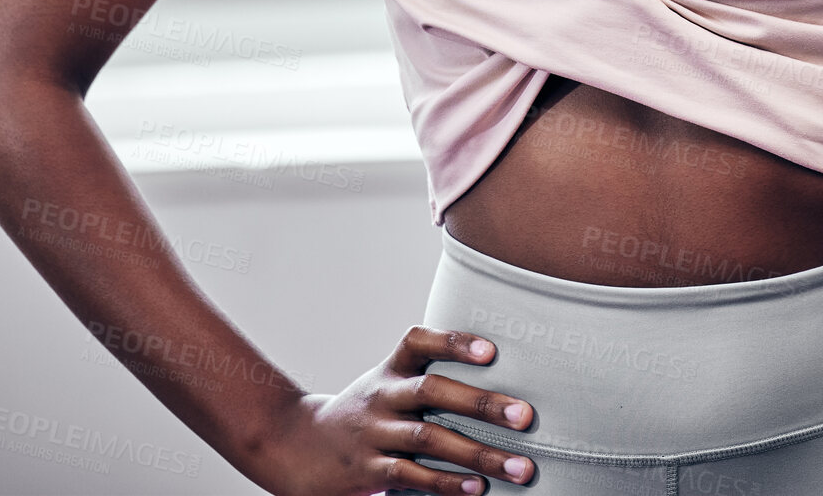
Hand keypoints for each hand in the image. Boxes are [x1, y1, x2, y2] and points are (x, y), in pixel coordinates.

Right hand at [246, 325, 536, 494]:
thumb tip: (493, 377)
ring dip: (478, 454)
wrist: (296, 446)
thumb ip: (426, 377)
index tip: (491, 351)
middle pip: (432, 391)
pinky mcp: (369, 471)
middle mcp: (382, 396)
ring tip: (519, 466)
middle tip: (526, 416)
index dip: (453, 342)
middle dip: (482, 404)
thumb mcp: (386, 383)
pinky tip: (478, 490)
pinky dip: (447, 484)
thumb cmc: (365, 412)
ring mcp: (374, 434)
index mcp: (390, 369)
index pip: (418, 342)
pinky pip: (411, 477)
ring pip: (428, 439)